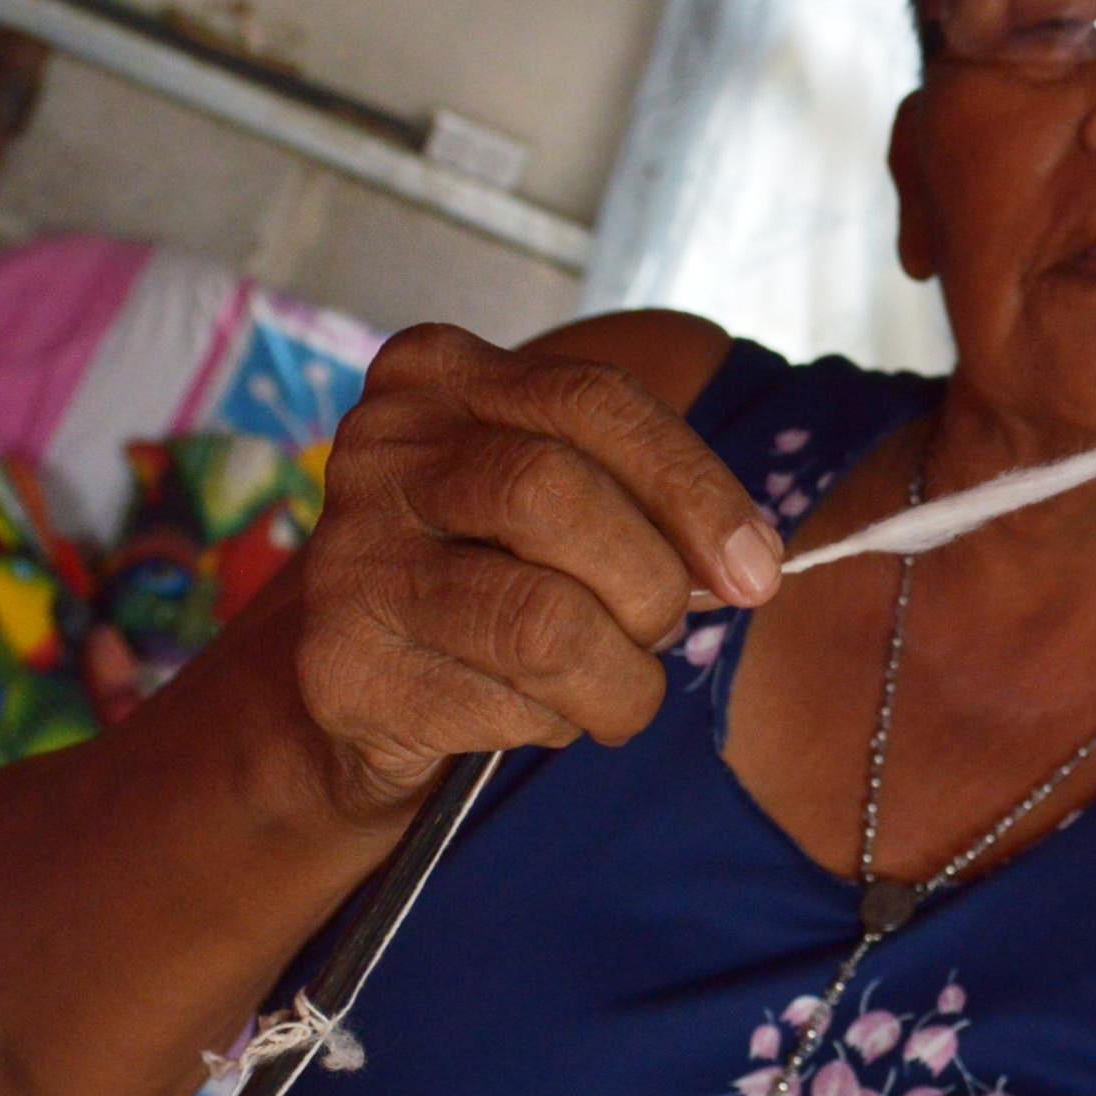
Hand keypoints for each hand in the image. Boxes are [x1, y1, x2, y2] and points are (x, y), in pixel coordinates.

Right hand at [293, 326, 783, 815]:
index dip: (694, 487)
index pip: (594, 398)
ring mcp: (348, 557)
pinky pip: (501, 703)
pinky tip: (535, 711)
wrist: (363, 685)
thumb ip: (645, 496)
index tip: (756, 570)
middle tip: (662, 631)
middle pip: (552, 491)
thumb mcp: (563, 496)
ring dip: (618, 678)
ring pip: (539, 619)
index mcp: (438, 373)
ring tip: (617, 688)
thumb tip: (748, 563)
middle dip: (647, 583)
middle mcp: (377, 447)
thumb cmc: (494, 570)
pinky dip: (554, 722)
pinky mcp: (339, 666)